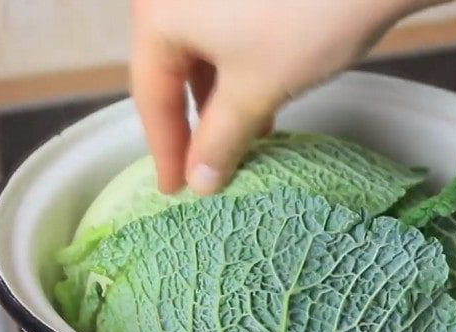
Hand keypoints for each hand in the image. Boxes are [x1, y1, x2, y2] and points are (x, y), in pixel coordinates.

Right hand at [130, 0, 445, 194]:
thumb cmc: (303, 23)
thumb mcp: (255, 90)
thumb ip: (220, 139)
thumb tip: (200, 181)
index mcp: (159, 14)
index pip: (151, 94)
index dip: (165, 149)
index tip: (175, 190)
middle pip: (173, 72)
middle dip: (196, 125)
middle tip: (207, 171)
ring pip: (204, 55)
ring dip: (222, 103)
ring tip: (243, 141)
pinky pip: (227, 35)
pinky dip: (239, 73)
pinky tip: (262, 100)